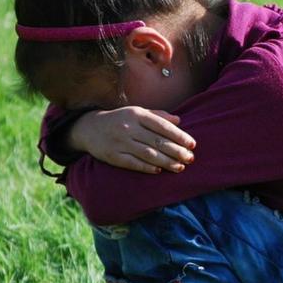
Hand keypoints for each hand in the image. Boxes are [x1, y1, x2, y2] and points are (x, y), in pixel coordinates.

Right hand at [68, 106, 195, 173]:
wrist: (89, 128)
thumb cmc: (119, 119)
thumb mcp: (137, 112)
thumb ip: (158, 116)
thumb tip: (179, 120)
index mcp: (137, 114)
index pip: (162, 126)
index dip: (179, 136)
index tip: (192, 144)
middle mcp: (129, 127)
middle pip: (157, 141)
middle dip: (176, 151)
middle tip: (190, 158)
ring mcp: (120, 142)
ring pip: (148, 153)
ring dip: (166, 162)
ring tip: (180, 167)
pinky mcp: (113, 155)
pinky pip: (133, 163)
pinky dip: (147, 167)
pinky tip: (159, 170)